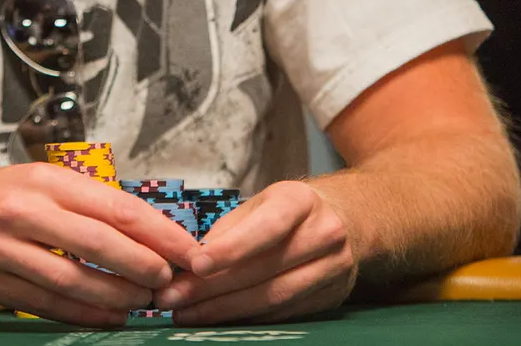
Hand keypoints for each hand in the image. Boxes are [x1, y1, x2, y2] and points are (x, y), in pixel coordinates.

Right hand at [0, 162, 202, 325]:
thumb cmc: (0, 195)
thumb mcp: (44, 180)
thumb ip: (91, 202)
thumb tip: (152, 230)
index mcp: (46, 180)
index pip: (117, 207)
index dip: (159, 233)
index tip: (188, 250)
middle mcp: (23, 211)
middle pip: (98, 243)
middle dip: (144, 266)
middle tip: (169, 280)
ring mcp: (2, 249)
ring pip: (72, 280)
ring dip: (116, 296)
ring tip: (142, 301)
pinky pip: (46, 305)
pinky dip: (84, 314)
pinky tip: (109, 316)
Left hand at [155, 180, 354, 324]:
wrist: (347, 221)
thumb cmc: (289, 211)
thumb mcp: (260, 204)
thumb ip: (226, 231)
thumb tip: (186, 262)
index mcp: (301, 201)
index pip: (266, 228)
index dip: (231, 249)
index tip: (195, 265)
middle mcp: (324, 233)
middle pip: (265, 269)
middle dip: (212, 288)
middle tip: (173, 298)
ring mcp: (334, 268)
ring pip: (274, 298)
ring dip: (224, 310)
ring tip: (188, 314)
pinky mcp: (332, 297)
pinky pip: (282, 314)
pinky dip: (247, 318)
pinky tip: (219, 319)